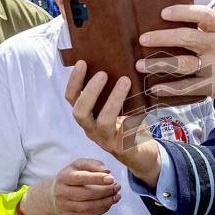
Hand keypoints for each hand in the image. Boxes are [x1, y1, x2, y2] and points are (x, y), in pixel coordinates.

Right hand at [19, 158, 121, 214]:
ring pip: (88, 207)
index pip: (81, 178)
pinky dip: (101, 211)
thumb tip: (107, 171)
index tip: (112, 179)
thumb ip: (93, 164)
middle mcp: (61, 192)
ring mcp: (63, 206)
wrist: (53, 194)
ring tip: (116, 196)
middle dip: (106, 191)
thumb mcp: (79, 165)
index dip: (97, 179)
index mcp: (64, 176)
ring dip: (106, 202)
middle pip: (87, 194)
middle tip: (117, 187)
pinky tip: (108, 204)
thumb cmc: (71, 176)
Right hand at [65, 62, 161, 183]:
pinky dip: (133, 118)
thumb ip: (112, 91)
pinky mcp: (122, 148)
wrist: (140, 152)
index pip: (72, 99)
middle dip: (90, 92)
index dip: (74, 81)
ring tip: (125, 81)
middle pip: (79, 112)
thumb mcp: (116, 106)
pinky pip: (125, 133)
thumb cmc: (127, 123)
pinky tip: (142, 107)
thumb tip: (118, 62)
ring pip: (103, 122)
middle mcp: (91, 129)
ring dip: (113, 100)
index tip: (82, 63)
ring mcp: (105, 140)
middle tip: (103, 73)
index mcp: (87, 117)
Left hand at [135, 5, 214, 110]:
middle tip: (142, 39)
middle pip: (187, 37)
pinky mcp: (214, 86)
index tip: (164, 13)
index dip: (182, 11)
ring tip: (140, 65)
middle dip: (161, 37)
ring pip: (182, 63)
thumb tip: (179, 24)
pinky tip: (155, 89)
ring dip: (158, 64)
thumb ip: (210, 31)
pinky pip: (187, 87)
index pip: (203, 14)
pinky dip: (169, 89)